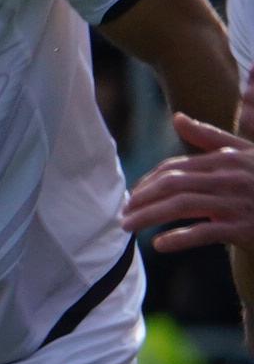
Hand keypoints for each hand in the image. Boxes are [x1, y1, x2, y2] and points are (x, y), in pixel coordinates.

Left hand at [126, 114, 253, 252]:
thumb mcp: (244, 153)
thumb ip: (210, 137)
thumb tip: (177, 118)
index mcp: (226, 159)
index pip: (175, 168)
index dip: (148, 182)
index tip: (132, 196)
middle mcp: (229, 177)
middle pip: (173, 184)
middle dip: (142, 198)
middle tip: (122, 213)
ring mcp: (237, 202)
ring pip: (182, 206)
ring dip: (149, 217)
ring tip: (128, 227)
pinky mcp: (244, 227)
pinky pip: (206, 232)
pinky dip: (181, 239)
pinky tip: (160, 245)